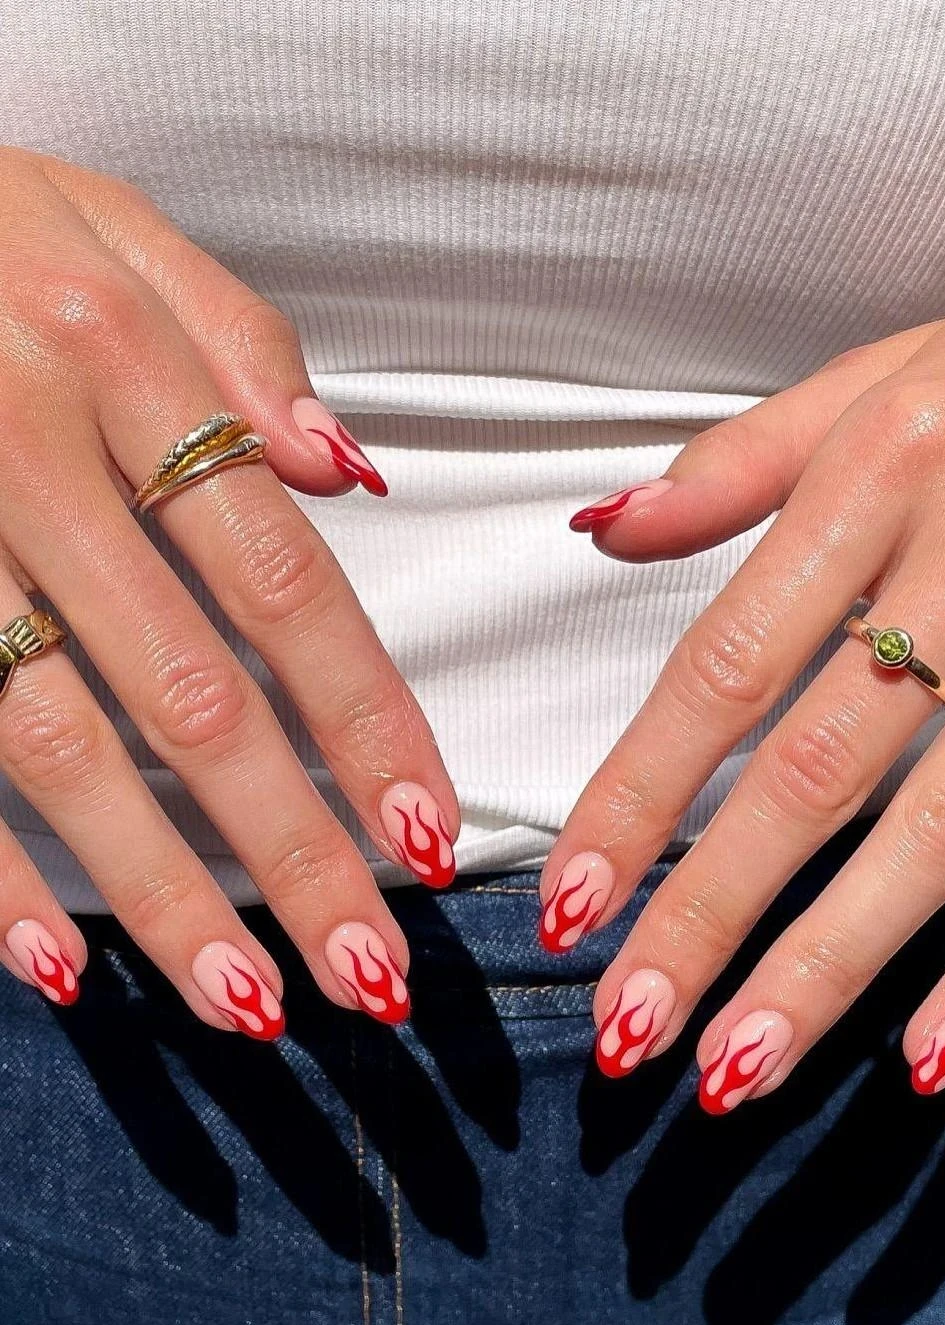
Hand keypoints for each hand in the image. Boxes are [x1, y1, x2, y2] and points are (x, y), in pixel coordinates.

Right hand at [0, 147, 458, 1034]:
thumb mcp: (116, 227)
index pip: (283, 582)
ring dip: (155, 892)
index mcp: (122, 368)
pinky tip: (44, 961)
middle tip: (369, 976)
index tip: (431, 838)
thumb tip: (350, 480)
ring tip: (246, 1005)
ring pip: (54, 746)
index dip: (365, 720)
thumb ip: (242, 348)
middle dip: (289, 850)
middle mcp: (27, 460)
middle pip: (188, 696)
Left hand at [549, 303, 944, 1105]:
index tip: (572, 903)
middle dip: (717, 909)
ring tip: (743, 1068)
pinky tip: (936, 1053)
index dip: (638, 792)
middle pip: (818, 768)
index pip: (724, 663)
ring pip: (943, 827)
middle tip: (633, 1027)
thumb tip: (597, 530)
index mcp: (877, 475)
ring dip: (838, 961)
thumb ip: (731, 467)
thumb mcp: (868, 383)